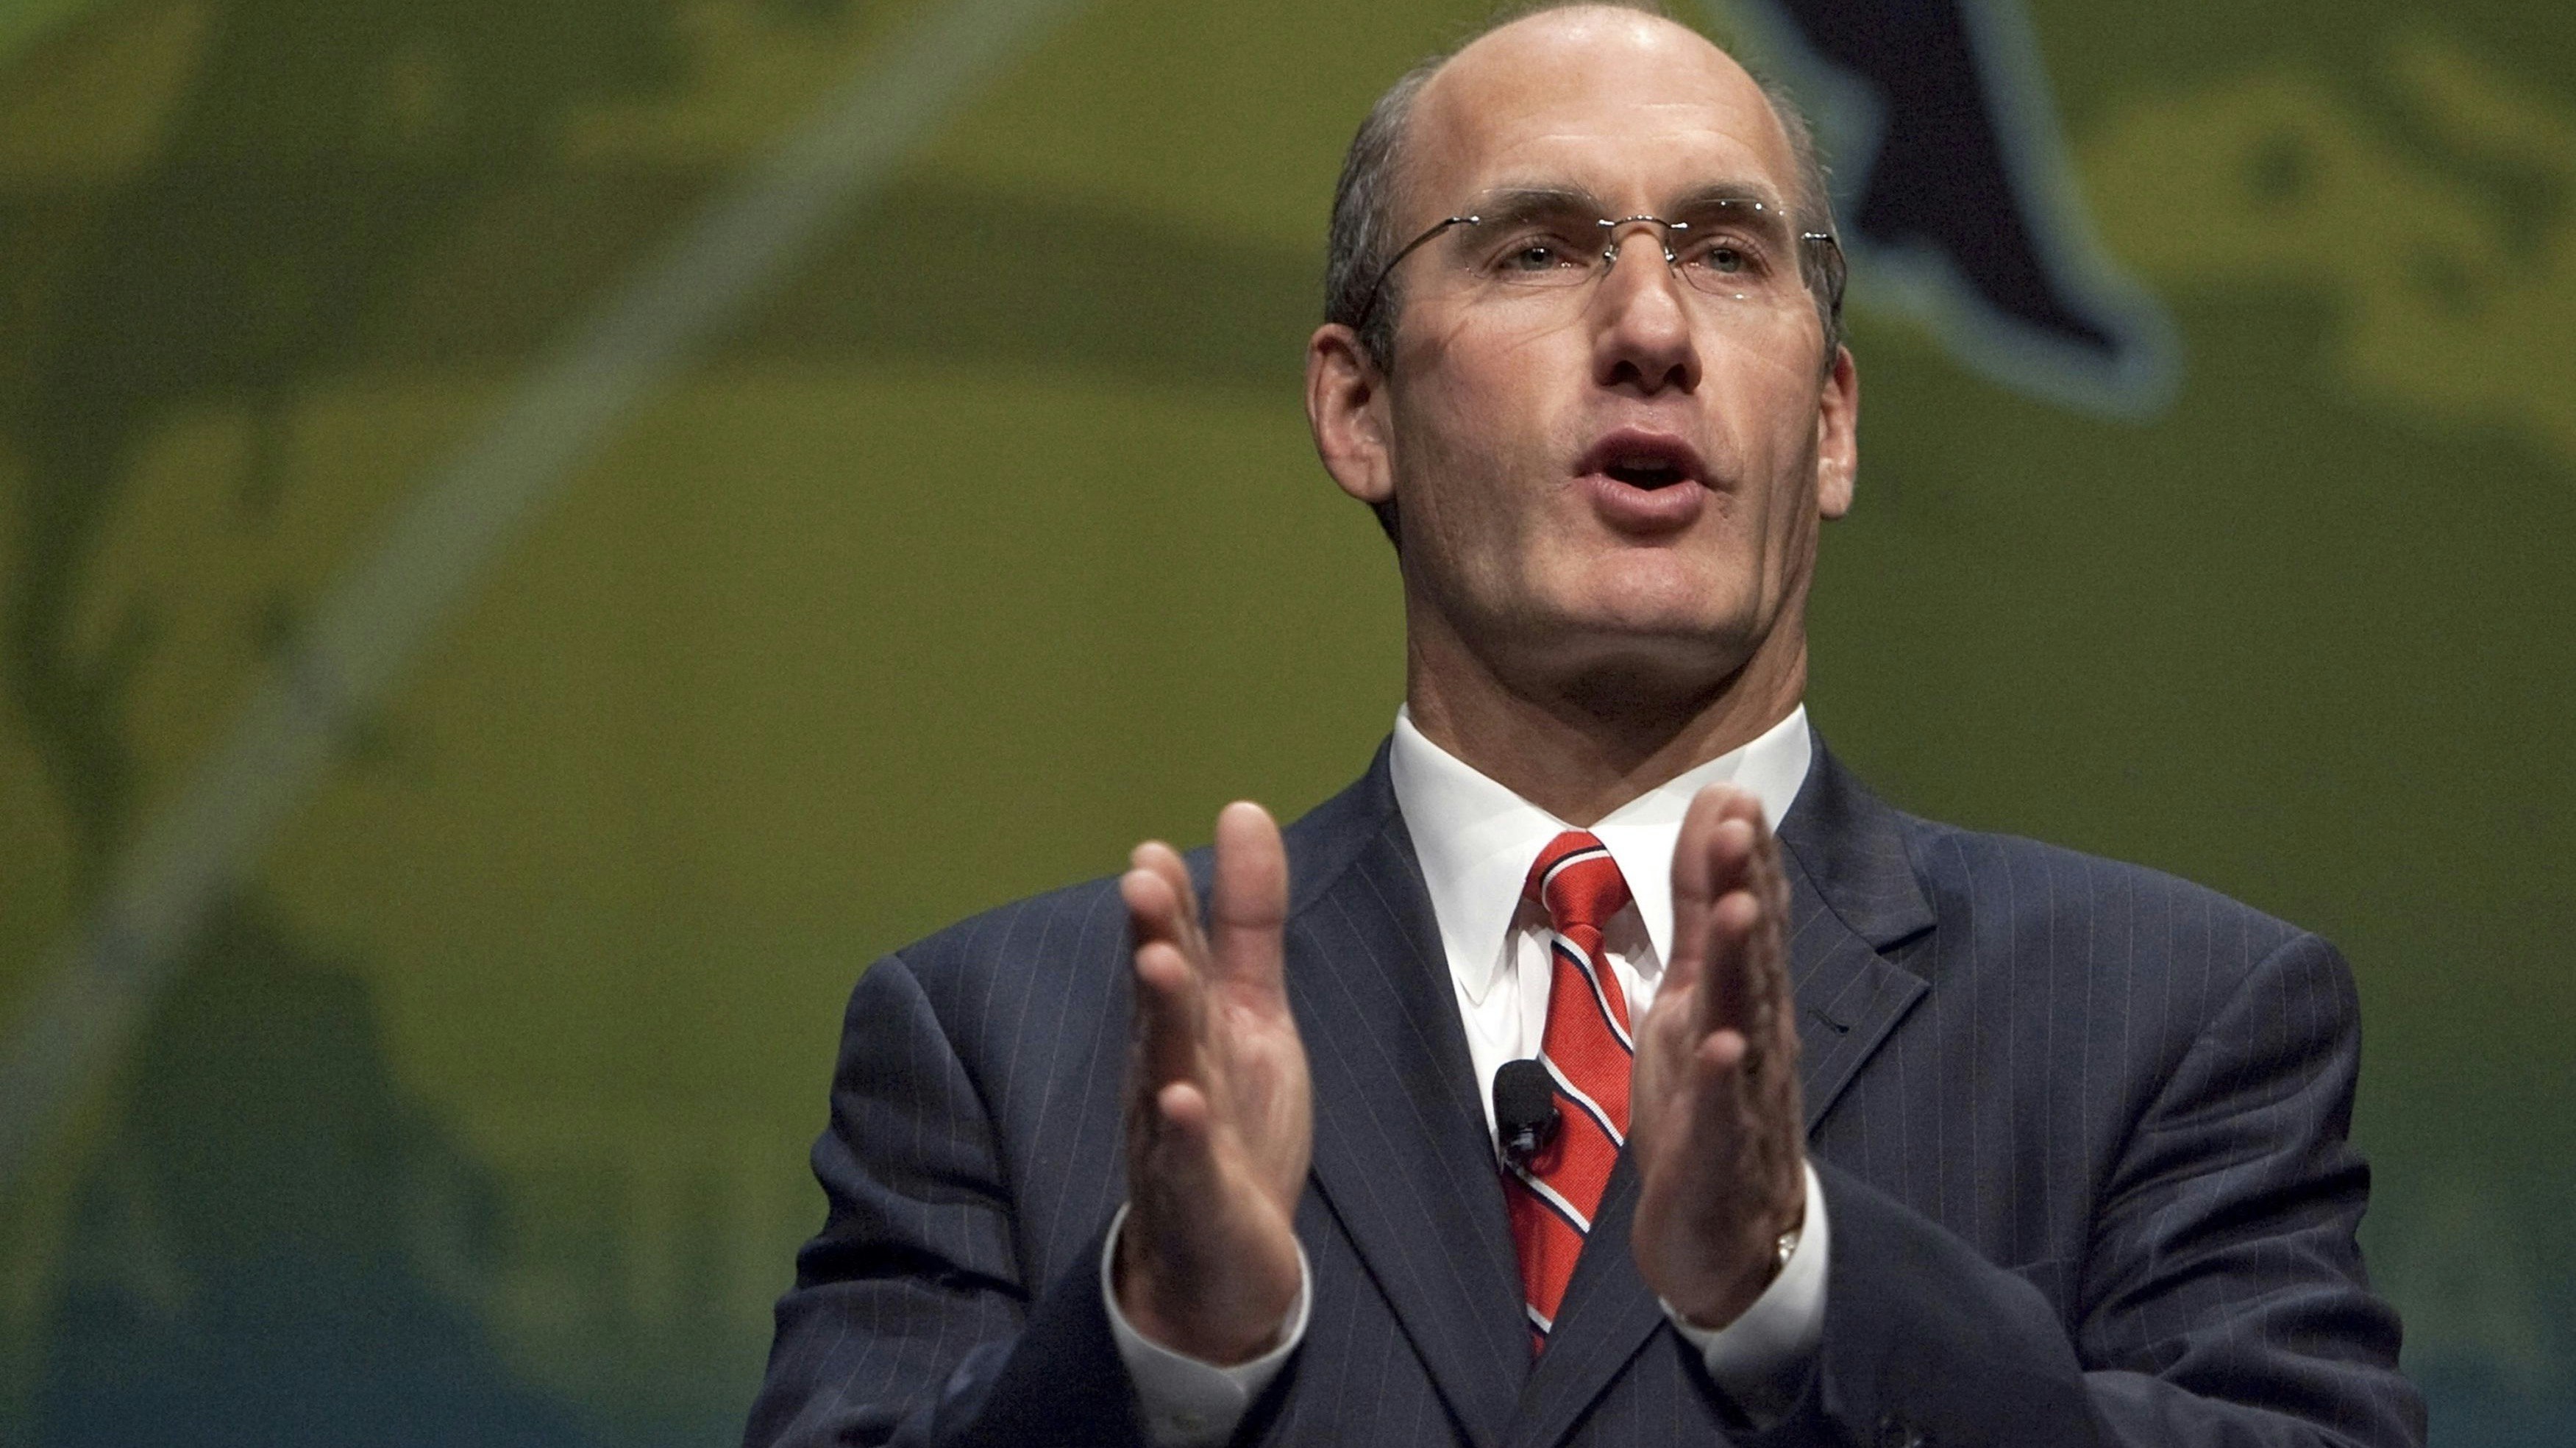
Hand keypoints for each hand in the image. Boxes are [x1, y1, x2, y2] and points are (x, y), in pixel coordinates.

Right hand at [1113, 802, 1312, 1364]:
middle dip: (1154, 939)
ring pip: (1168, 1065)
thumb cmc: (1231, 1119)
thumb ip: (1246, 917)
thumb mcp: (1251, 1007)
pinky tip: (1184, 1100)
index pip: (1173, 952)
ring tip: (1160, 963)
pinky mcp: (1199, 1194)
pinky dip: (1186, 1132)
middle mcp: (1168, 1067)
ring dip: (1162, 1015)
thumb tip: (1243, 809)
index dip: (1166, 907)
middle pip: (1162, 997)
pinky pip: (1190, 1160)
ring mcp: (1177, 1133)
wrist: (1219, 1257)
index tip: (1153, 852)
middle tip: (1141, 881)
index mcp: (1185, 1021)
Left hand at [1629, 784, 1807, 1328]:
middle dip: (1746, 889)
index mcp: (1745, 1000)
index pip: (1751, 919)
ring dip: (1744, 968)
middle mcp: (1756, 1038)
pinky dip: (1723, 1081)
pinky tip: (1721, 1046)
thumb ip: (1701, 910)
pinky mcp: (1719, 1155)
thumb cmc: (1711, 1102)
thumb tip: (1716, 817)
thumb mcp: (1692, 994)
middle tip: (1738, 825)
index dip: (1742, 860)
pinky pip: (1723, 1115)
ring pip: (1745, 1024)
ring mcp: (1744, 1096)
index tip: (1733, 794)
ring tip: (1740, 911)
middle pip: (1753, 956)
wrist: (1725, 1236)